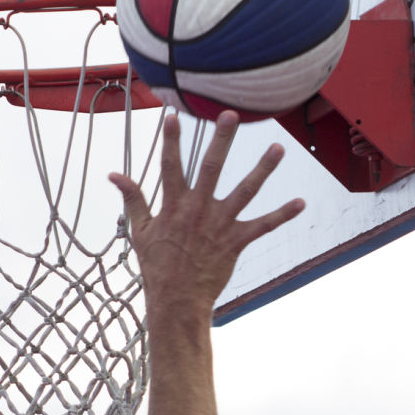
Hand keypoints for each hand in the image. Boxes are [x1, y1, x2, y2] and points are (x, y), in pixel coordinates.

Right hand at [110, 111, 303, 317]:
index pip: (170, 165)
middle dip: (222, 139)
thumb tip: (114, 174)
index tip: (172, 115)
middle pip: (212, 167)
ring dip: (263, 168)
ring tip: (278, 148)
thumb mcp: (139, 231)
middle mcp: (198, 209)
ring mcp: (220, 224)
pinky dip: (282, 214)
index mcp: (173, 205)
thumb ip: (132, 199)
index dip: (170, 140)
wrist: (176, 299)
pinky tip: (301, 202)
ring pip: (246, 190)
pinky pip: (263, 225)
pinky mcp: (236, 241)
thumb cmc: (157, 265)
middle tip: (232, 114)